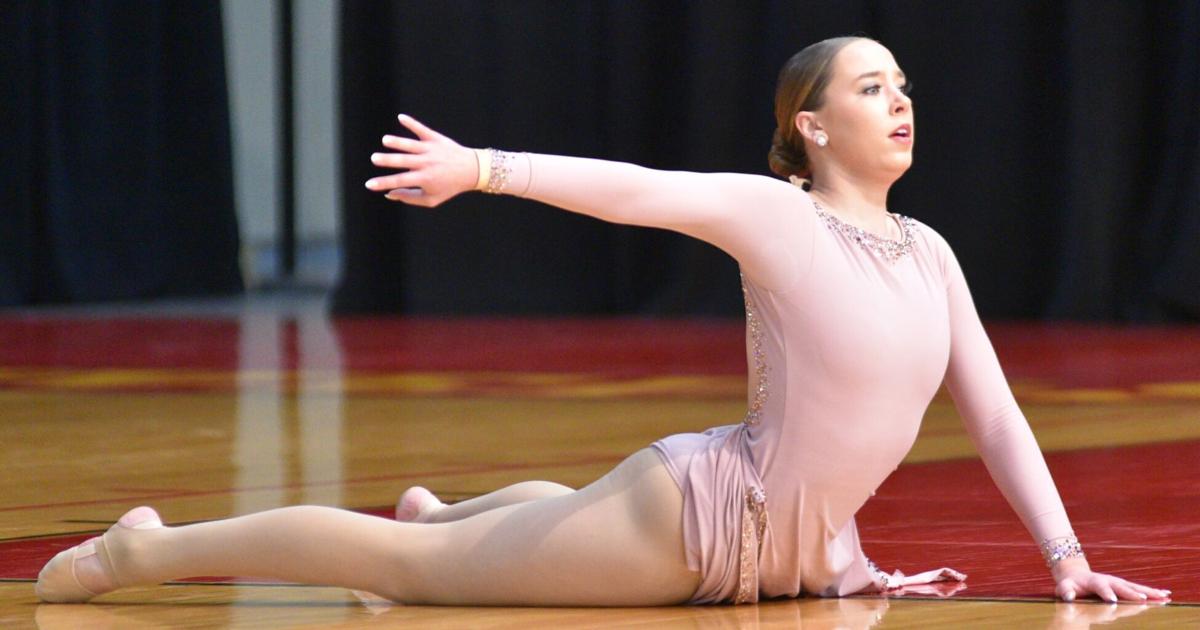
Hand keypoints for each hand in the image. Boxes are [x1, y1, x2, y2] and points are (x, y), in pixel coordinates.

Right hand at [364, 114, 477, 206]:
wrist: (472, 170)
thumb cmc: (449, 187)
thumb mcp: (431, 199)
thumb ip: (410, 197)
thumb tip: (388, 194)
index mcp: (425, 179)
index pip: (400, 182)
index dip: (383, 183)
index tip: (369, 184)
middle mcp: (426, 164)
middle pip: (403, 161)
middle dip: (388, 160)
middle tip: (374, 158)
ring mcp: (431, 150)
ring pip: (411, 145)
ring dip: (398, 142)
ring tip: (385, 140)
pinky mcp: (435, 138)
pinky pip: (422, 129)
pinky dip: (411, 123)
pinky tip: (401, 117)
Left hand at [1052, 557, 1169, 602]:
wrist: (1076, 575)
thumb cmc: (1069, 585)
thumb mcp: (1064, 587)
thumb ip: (1065, 591)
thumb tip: (1068, 596)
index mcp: (1094, 581)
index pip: (1100, 586)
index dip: (1106, 593)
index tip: (1112, 600)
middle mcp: (1109, 580)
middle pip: (1122, 586)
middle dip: (1132, 593)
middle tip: (1143, 600)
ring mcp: (1118, 582)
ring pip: (1134, 587)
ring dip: (1148, 592)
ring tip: (1163, 596)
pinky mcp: (1124, 586)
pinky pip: (1139, 589)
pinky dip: (1152, 592)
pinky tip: (1165, 595)